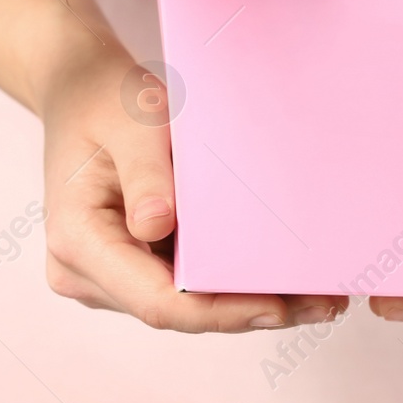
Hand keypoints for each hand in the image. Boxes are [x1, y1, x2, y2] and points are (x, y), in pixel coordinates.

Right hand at [39, 50, 348, 331]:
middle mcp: (87, 273)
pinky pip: (185, 283)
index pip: (157, 300)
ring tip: (318, 294)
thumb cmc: (105, 100)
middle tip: (324, 301)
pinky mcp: (133, 265)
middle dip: (249, 310)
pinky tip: (283, 274)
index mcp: (78, 242)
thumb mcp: (131, 121)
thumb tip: (159, 226)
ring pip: (186, 305)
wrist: (80, 90)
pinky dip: (230, 281)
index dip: (221, 311)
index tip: (278, 305)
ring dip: (247, 301)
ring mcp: (110, 276)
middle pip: (178, 311)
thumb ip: (146, 171)